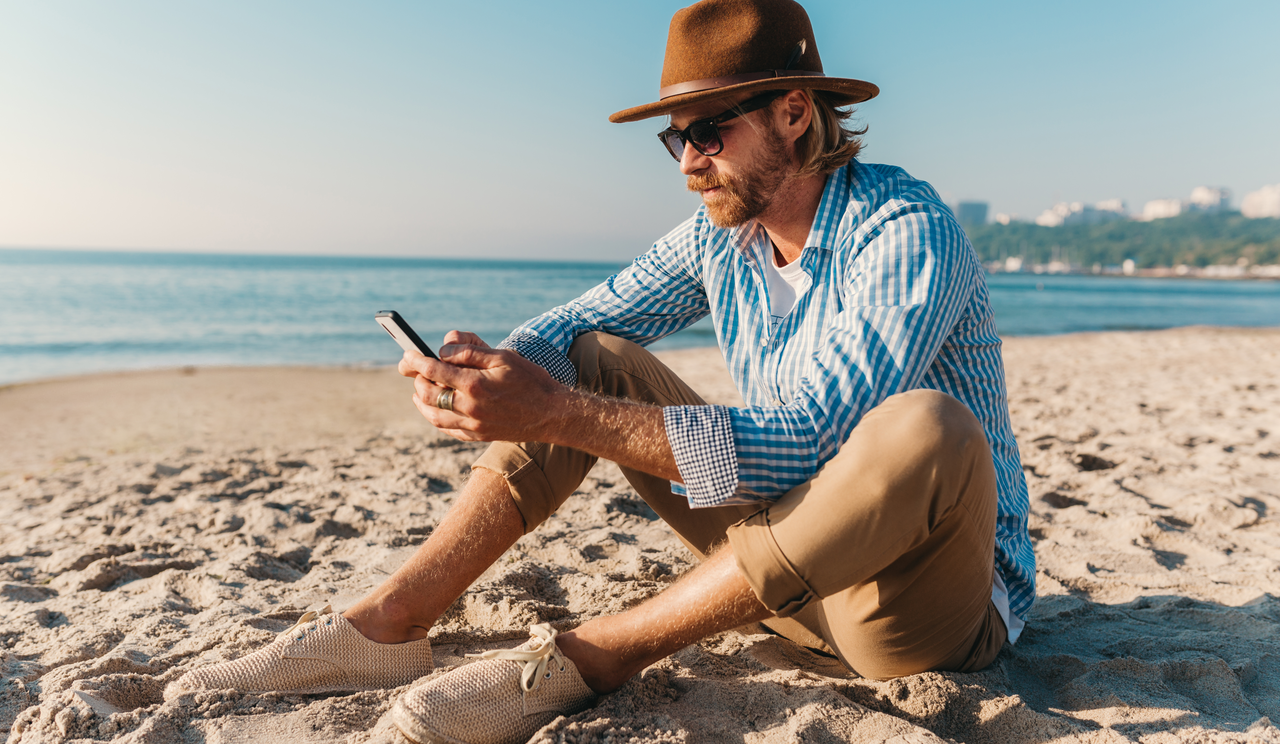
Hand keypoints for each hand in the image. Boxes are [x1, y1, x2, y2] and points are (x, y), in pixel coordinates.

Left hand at [397, 335, 565, 443]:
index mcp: (474, 384)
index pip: (433, 370)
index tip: (407, 354)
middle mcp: (469, 406)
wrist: (552, 414)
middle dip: (416, 379)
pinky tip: (435, 408)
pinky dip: (435, 417)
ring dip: (421, 400)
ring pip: (433, 415)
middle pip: (428, 393)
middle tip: (412, 369)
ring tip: (419, 389)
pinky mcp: (478, 435)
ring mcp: (473, 424)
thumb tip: (443, 348)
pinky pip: (448, 429)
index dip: (416, 361)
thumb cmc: (530, 379)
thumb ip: (470, 350)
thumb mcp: (502, 357)